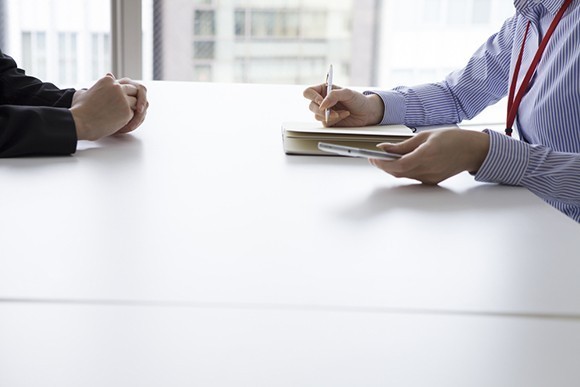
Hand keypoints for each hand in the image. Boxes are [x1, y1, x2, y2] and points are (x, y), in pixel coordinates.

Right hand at [70, 74, 144, 140]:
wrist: (80, 123)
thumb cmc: (79, 109)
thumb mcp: (84, 92)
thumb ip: (95, 87)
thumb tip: (98, 83)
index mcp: (108, 80)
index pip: (122, 84)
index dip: (120, 93)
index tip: (114, 101)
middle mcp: (117, 87)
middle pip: (133, 90)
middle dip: (129, 99)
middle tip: (123, 108)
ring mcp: (123, 99)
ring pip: (136, 102)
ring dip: (130, 109)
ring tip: (121, 116)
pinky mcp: (127, 112)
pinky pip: (134, 113)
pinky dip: (129, 118)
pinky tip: (120, 122)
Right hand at [303, 83, 383, 126]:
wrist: (366, 112)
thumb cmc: (358, 99)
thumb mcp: (347, 93)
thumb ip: (333, 95)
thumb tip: (322, 105)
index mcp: (324, 90)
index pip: (309, 92)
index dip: (312, 97)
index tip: (321, 102)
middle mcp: (322, 101)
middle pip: (311, 106)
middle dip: (321, 110)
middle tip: (331, 111)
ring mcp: (324, 112)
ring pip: (317, 116)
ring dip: (330, 116)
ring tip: (343, 113)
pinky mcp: (329, 122)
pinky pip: (325, 123)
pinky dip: (335, 120)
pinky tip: (343, 116)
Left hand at [369, 129, 489, 184]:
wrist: (472, 151)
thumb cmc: (452, 139)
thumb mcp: (425, 136)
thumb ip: (403, 145)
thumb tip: (385, 148)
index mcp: (426, 155)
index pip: (398, 164)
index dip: (382, 163)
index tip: (372, 158)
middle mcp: (428, 169)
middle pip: (397, 172)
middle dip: (383, 166)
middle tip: (374, 157)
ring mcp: (430, 177)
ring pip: (403, 176)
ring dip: (392, 168)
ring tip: (386, 158)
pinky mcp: (432, 181)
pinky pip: (412, 177)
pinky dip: (404, 170)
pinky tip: (401, 162)